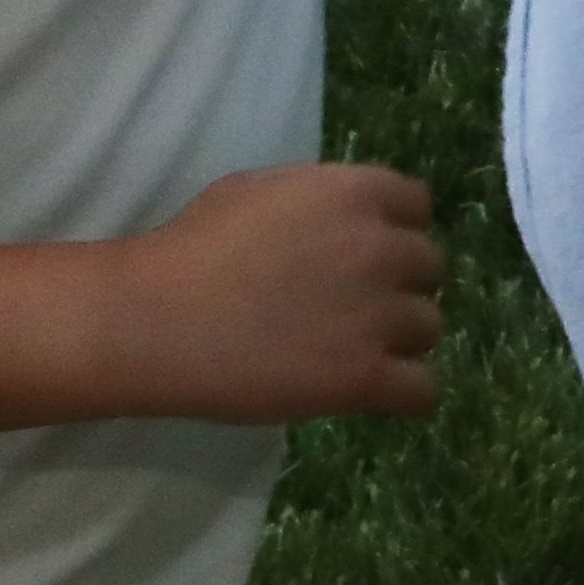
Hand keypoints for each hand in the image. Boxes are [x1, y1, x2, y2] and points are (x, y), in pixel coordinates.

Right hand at [119, 160, 444, 421]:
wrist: (153, 320)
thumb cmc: (191, 248)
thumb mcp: (260, 189)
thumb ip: (320, 199)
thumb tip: (347, 218)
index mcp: (359, 192)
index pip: (417, 207)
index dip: (394, 231)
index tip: (365, 254)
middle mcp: (383, 247)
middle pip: (429, 268)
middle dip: (398, 284)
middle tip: (353, 307)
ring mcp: (378, 314)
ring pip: (429, 328)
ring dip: (400, 339)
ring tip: (352, 351)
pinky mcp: (363, 376)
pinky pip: (422, 391)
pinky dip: (407, 395)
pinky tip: (380, 393)